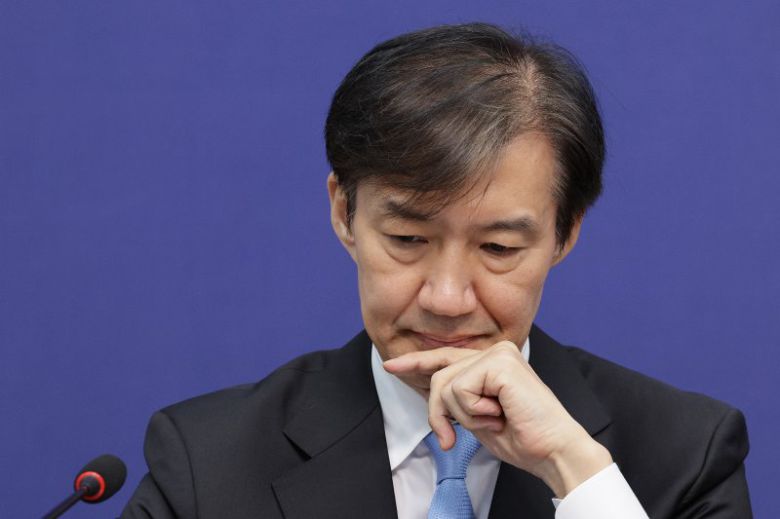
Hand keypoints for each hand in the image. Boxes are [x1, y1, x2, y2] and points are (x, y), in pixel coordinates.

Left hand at [383, 341, 612, 497]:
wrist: (552, 450)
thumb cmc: (521, 437)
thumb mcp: (477, 416)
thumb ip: (456, 399)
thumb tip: (431, 392)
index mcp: (491, 362)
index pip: (446, 359)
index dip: (416, 364)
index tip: (391, 367)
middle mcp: (495, 351)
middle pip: (439, 377)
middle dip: (439, 413)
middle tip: (452, 438)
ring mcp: (498, 354)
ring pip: (446, 385)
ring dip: (463, 416)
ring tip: (493, 420)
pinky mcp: (499, 363)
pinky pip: (459, 390)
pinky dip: (473, 412)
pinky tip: (499, 414)